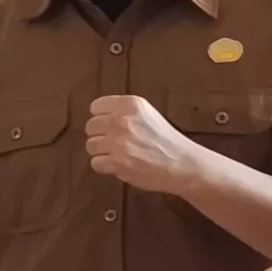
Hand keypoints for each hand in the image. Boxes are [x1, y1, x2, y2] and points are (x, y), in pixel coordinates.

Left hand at [85, 95, 203, 194]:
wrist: (181, 163)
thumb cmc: (165, 140)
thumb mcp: (146, 113)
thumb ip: (123, 112)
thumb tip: (99, 117)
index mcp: (129, 104)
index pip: (96, 107)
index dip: (101, 118)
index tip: (110, 126)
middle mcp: (121, 119)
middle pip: (90, 126)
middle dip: (100, 135)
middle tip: (114, 143)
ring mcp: (117, 141)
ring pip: (90, 145)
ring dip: (101, 152)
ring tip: (118, 155)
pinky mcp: (116, 162)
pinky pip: (95, 163)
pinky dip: (105, 167)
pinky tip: (118, 165)